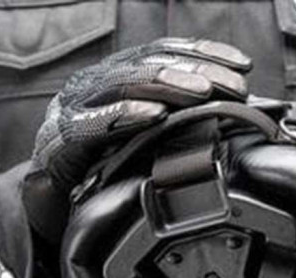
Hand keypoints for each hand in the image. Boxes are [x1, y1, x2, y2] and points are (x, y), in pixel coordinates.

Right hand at [22, 38, 251, 244]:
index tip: (243, 66)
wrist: (52, 207)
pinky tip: (155, 116)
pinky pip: (93, 123)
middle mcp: (96, 84)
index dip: (205, 53)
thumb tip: (235, 117)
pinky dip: (125, 115)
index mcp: (119, 80)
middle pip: (150, 63)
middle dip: (197, 70)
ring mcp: (75, 107)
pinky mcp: (60, 138)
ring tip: (204, 92)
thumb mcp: (147, 143)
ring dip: (168, 84)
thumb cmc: (102, 172)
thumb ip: (181, 125)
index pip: (165, 53)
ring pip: (123, 81)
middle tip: (234, 86)